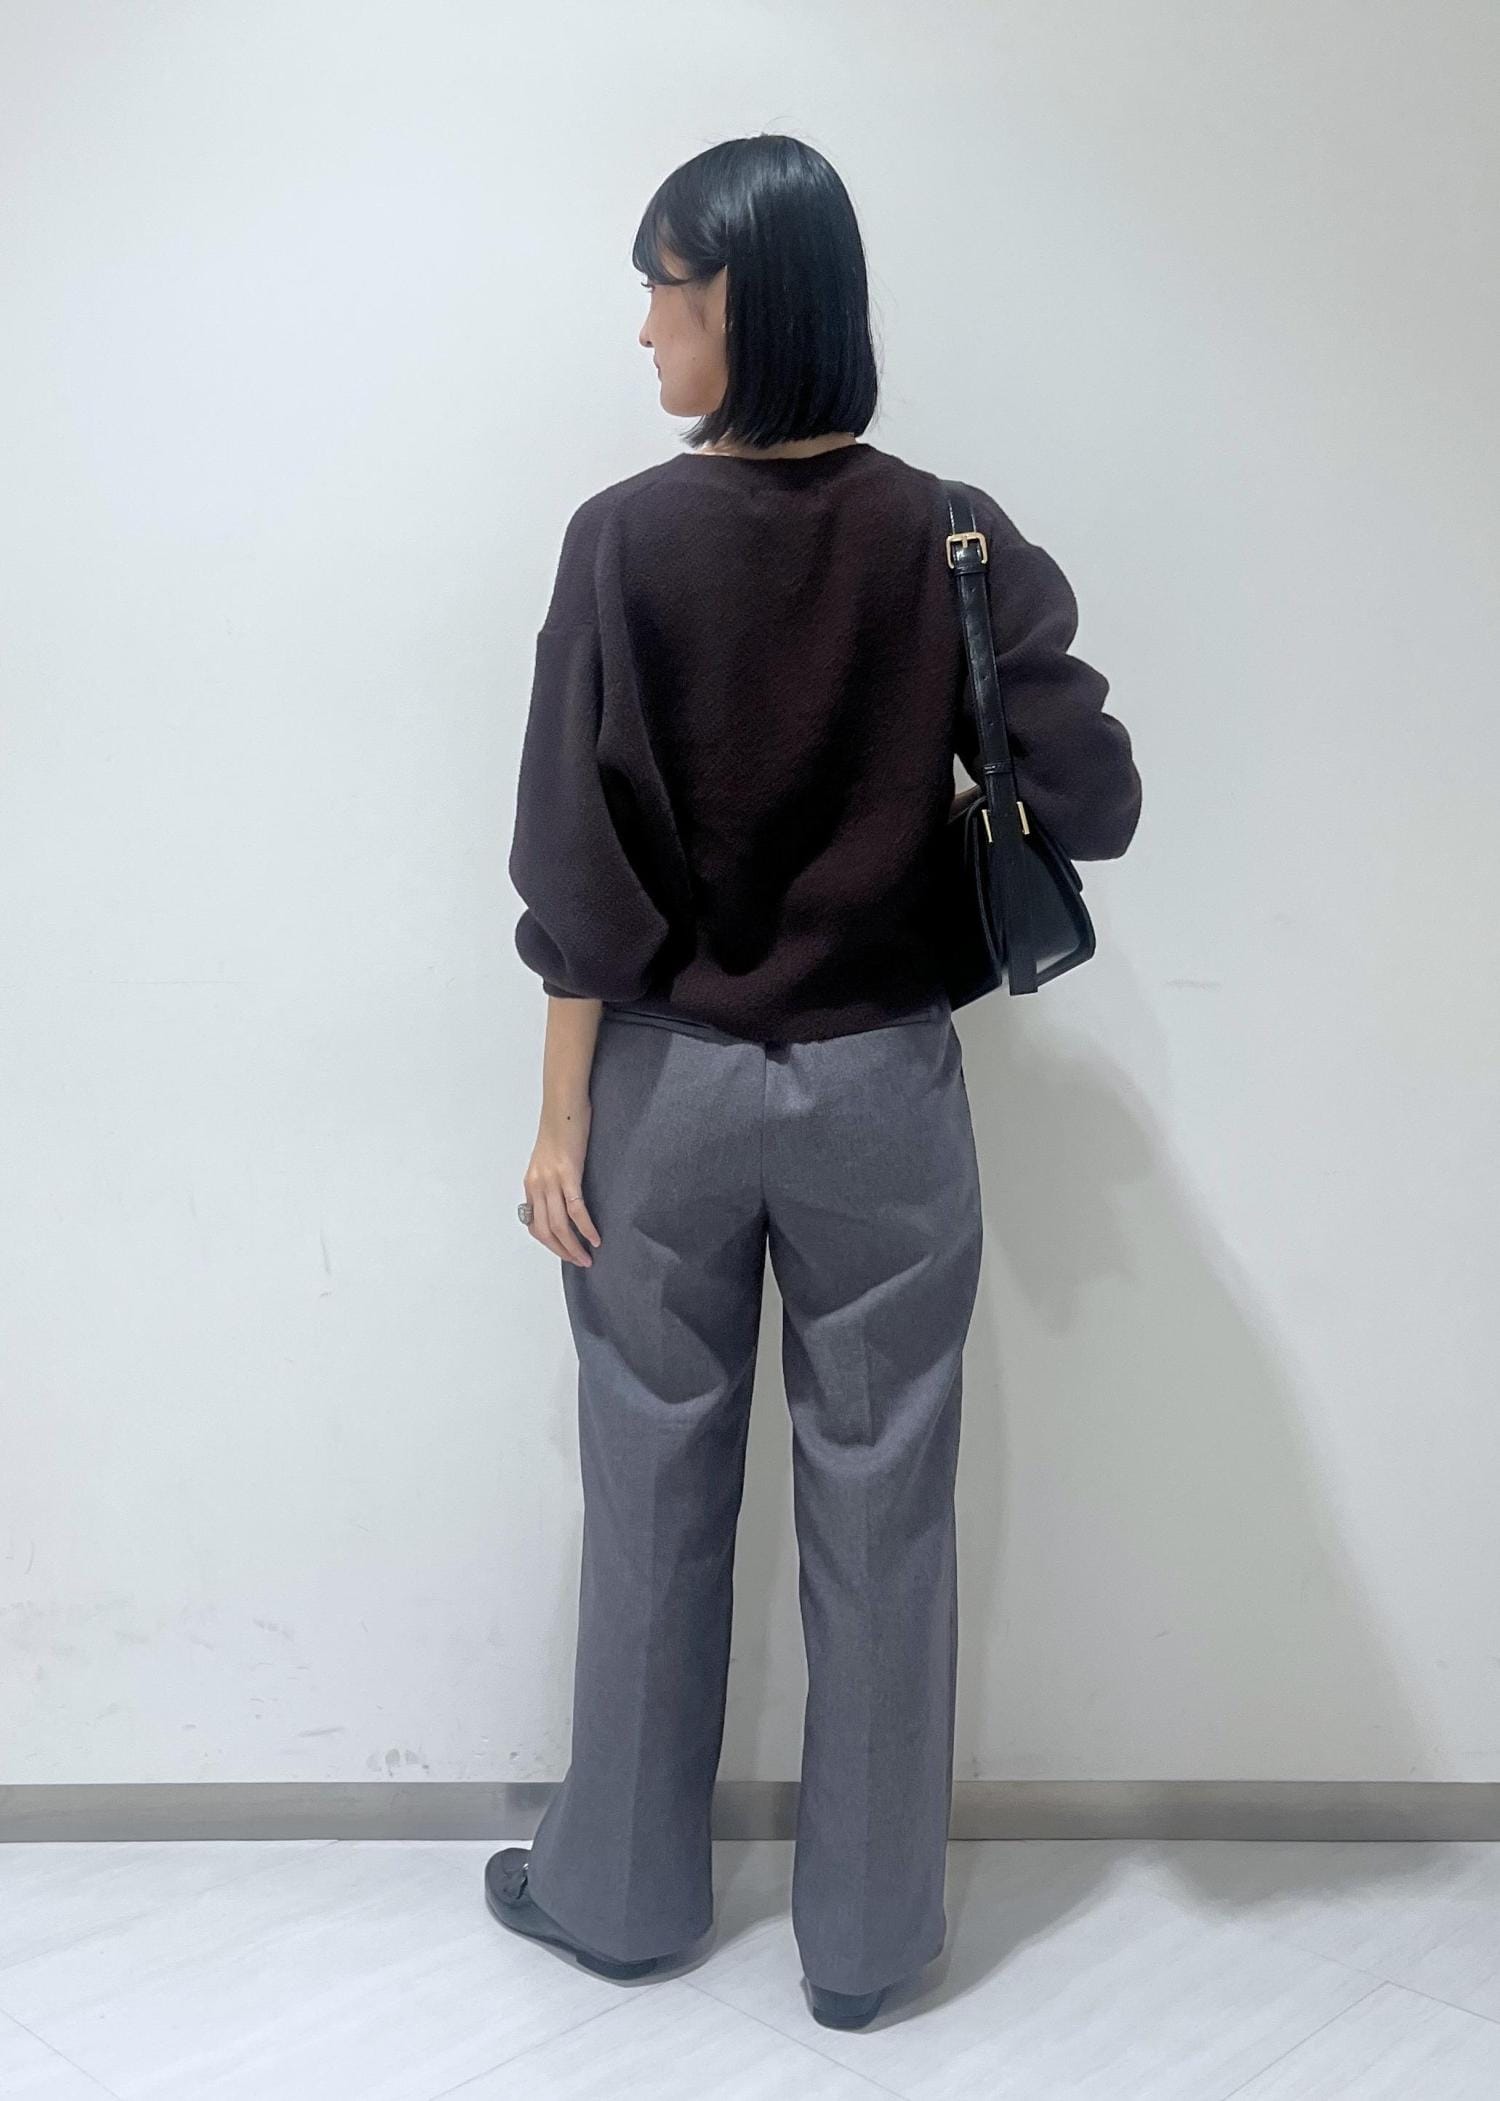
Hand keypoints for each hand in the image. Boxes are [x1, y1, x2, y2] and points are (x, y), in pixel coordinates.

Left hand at [522, 1103, 601, 1266]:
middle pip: (545, 1231)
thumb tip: (564, 1197)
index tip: (566, 1252)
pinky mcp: (568, 1173)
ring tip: (588, 1257)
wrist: (564, 1103)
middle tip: (580, 1262)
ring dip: (573, 1246)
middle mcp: (537, 1185)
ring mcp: (551, 1180)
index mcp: (531, 1183)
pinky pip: (576, 1209)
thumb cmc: (562, 1126)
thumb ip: (553, 1178)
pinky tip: (595, 1238)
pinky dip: (585, 1228)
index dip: (550, 1243)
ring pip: (559, 1225)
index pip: (534, 1224)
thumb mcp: (550, 1157)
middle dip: (562, 1251)